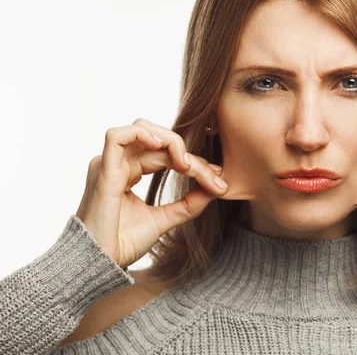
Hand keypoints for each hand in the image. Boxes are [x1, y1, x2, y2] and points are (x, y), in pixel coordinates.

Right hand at [75, 118, 228, 267]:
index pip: (167, 155)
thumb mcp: (165, 219)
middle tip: (212, 176)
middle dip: (191, 157)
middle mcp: (119, 163)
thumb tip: (217, 189)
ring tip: (187, 164)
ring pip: (142, 129)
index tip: (218, 180)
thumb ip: (188, 204)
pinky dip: (141, 134)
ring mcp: (109, 164)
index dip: (195, 163)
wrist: (102, 263)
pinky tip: (161, 146)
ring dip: (170, 141)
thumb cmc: (123, 243)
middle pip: (160, 143)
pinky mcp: (103, 170)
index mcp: (130, 171)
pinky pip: (116, 136)